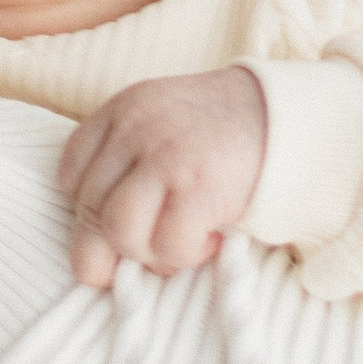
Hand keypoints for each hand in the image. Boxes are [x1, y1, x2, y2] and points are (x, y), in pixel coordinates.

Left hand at [58, 66, 267, 287]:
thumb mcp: (165, 127)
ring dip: (150, 253)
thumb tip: (95, 251)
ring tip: (182, 242)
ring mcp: (166, 155)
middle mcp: (136, 128)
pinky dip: (188, 254)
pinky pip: (168, 246)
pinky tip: (211, 236)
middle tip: (149, 252)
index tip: (121, 223)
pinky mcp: (198, 186)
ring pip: (120, 233)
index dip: (89, 211)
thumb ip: (127, 166)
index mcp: (122, 110)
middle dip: (116, 247)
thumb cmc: (226, 136)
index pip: (70, 175)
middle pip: (89, 210)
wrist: (292, 119)